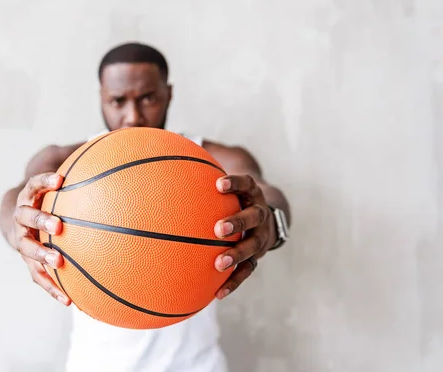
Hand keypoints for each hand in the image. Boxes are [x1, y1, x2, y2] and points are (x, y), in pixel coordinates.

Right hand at [11, 172, 70, 305]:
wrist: (18, 221)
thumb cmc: (47, 199)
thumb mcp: (56, 183)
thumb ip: (81, 167)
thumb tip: (112, 143)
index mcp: (30, 196)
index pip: (34, 184)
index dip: (44, 182)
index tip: (59, 180)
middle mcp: (21, 217)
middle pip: (26, 216)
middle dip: (41, 220)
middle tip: (57, 225)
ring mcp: (23, 241)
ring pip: (27, 248)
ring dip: (41, 255)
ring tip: (58, 261)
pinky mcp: (28, 262)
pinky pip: (38, 276)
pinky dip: (52, 287)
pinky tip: (69, 301)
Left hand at [213, 175, 276, 298]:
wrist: (267, 217)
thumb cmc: (234, 197)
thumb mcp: (227, 184)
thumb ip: (205, 172)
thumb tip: (178, 152)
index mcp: (251, 194)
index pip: (246, 184)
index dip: (235, 183)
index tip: (218, 184)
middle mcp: (260, 214)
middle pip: (253, 217)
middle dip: (237, 222)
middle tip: (218, 229)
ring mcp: (261, 236)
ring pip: (253, 246)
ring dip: (237, 254)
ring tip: (219, 263)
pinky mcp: (258, 256)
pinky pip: (247, 271)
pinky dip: (234, 282)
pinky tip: (217, 294)